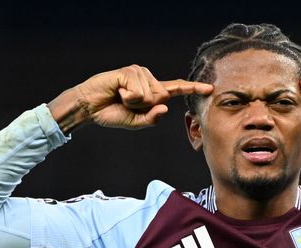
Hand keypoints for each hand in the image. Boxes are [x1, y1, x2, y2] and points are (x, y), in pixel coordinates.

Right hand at [49, 65, 212, 131]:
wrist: (90, 108)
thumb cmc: (112, 113)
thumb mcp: (136, 122)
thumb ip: (151, 119)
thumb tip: (164, 107)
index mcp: (153, 92)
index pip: (176, 89)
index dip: (193, 88)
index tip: (210, 88)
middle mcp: (148, 79)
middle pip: (162, 96)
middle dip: (145, 107)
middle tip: (126, 104)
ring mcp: (139, 73)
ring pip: (150, 95)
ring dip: (134, 102)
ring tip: (120, 97)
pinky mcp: (129, 71)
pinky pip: (138, 91)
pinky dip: (127, 97)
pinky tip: (117, 92)